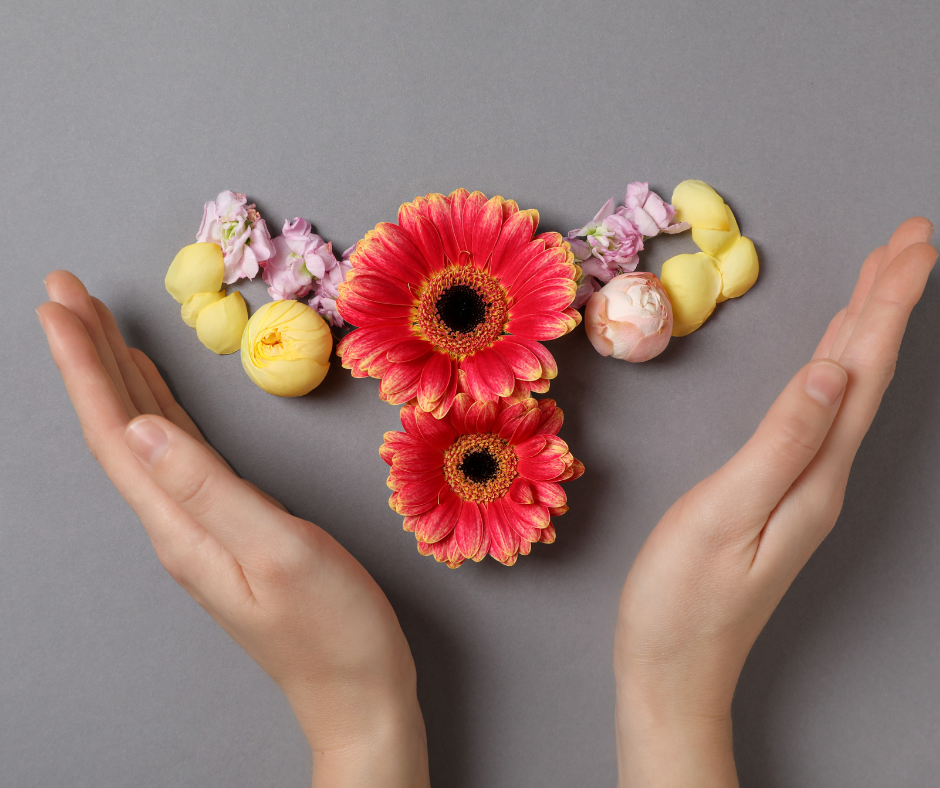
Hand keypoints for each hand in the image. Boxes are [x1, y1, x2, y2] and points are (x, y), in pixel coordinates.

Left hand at [38, 271, 430, 787]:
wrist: (357, 690)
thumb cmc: (332, 628)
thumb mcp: (278, 551)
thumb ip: (210, 489)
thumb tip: (145, 428)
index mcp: (181, 524)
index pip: (117, 431)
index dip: (85, 365)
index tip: (61, 305)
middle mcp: (177, 522)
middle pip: (119, 427)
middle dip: (89, 356)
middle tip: (66, 291)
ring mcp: (200, 526)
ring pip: (145, 436)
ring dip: (118, 378)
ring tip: (99, 326)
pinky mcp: (228, 526)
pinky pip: (178, 453)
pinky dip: (160, 410)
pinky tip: (154, 394)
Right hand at [614, 218, 936, 786]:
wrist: (672, 667)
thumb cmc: (682, 598)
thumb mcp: (725, 514)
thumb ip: (782, 441)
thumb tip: (832, 371)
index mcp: (816, 472)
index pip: (862, 371)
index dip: (887, 304)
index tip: (912, 244)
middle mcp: (823, 475)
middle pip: (867, 373)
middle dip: (890, 301)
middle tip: (911, 238)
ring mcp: (805, 485)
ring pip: (848, 389)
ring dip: (868, 329)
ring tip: (881, 278)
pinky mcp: (780, 492)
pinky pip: (822, 412)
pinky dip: (835, 369)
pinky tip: (832, 357)